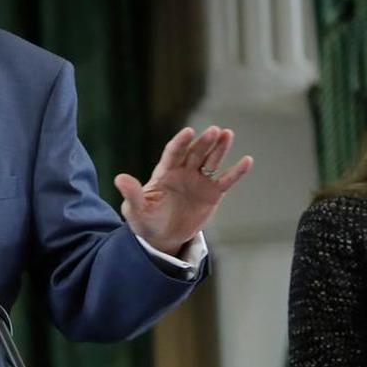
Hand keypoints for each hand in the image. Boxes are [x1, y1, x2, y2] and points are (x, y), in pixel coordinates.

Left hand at [114, 126, 252, 255]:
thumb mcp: (135, 210)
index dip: (180, 143)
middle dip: (204, 142)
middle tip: (215, 130)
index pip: (172, 153)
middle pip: (194, 153)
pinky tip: (247, 160)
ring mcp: (198, 181)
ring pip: (210, 161)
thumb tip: (119, 178)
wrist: (162, 237)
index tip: (188, 132)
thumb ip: (131, 194)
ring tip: (228, 134)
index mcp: (163, 173)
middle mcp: (182, 172)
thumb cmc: (145, 221)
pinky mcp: (212, 193)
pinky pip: (225, 180)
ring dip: (219, 149)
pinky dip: (236, 172)